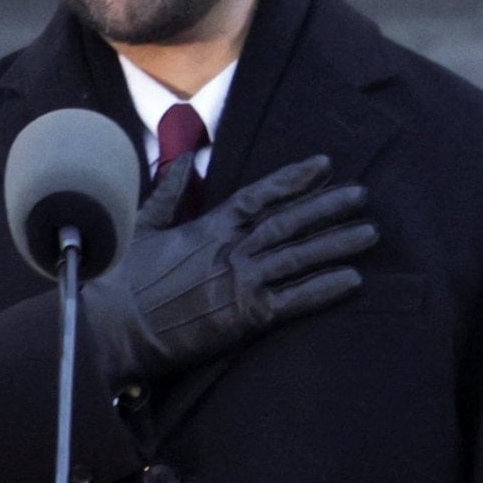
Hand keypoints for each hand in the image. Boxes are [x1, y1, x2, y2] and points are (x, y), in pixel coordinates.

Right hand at [81, 154, 376, 382]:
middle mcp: (231, 249)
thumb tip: (178, 158)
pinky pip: (295, 300)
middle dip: (329, 206)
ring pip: (300, 257)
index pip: (262, 195)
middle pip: (291, 222)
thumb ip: (167, 191)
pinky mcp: (244, 316)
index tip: (325, 165)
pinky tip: (352, 280)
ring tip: (370, 234)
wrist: (113, 324)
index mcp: (209, 226)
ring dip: (337, 243)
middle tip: (363, 196)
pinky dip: (324, 289)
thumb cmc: (121, 277)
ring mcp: (240, 281)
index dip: (295, 179)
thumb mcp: (143, 224)